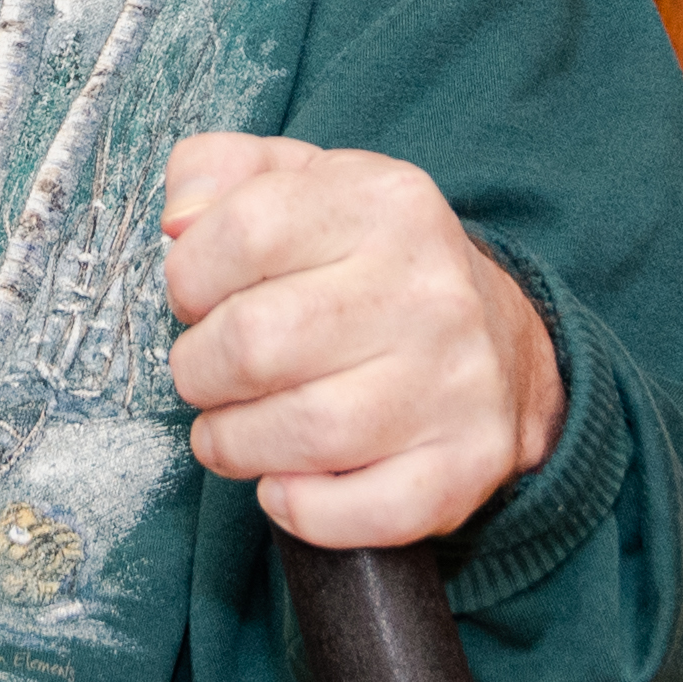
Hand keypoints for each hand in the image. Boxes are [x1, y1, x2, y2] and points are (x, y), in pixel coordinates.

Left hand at [159, 133, 561, 549]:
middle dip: (199, 370)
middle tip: (206, 374)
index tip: (194, 299)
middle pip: (257, 342)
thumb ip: (219, 170)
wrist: (503, 342)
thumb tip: (178, 224)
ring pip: (304, 433)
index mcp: (384, 204)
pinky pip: (367, 511)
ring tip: (231, 430)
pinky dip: (303, 511)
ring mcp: (455, 383)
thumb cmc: (370, 265)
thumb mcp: (302, 182)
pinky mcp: (467, 464)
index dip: (188, 278)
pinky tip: (285, 484)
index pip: (244, 231)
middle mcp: (430, 290)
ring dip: (234, 444)